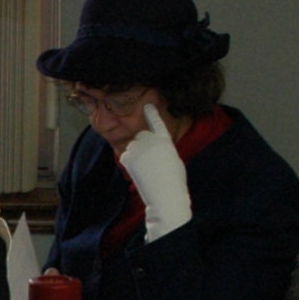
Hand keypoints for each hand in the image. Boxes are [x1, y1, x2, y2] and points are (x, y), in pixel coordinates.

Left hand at [118, 108, 194, 240]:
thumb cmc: (173, 181)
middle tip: (149, 161)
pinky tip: (138, 172)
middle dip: (142, 145)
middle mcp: (150, 140)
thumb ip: (162, 149)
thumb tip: (153, 149)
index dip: (152, 113)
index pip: (157, 123)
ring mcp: (138, 148)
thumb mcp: (173, 160)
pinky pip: (125, 156)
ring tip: (146, 170)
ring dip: (135, 154)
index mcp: (165, 140)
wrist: (165, 194)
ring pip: (132, 146)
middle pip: (141, 136)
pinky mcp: (127, 158)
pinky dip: (129, 163)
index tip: (148, 105)